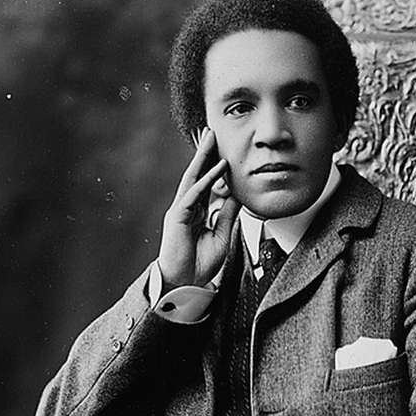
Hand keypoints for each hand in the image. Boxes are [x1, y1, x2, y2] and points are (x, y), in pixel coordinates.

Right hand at [158, 128, 239, 287]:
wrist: (185, 283)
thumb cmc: (200, 264)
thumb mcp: (221, 234)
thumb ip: (226, 214)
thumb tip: (237, 195)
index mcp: (195, 211)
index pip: (205, 183)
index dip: (215, 166)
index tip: (225, 150)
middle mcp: (186, 207)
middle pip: (197, 174)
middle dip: (204, 153)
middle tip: (212, 132)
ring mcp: (180, 210)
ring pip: (193, 178)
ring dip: (203, 157)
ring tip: (211, 139)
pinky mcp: (178, 217)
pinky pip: (194, 194)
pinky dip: (206, 180)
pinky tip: (217, 168)